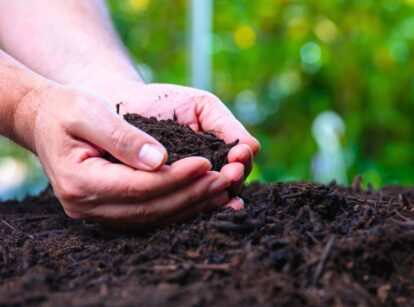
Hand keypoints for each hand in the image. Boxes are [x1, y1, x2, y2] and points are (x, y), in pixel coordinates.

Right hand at [15, 84, 233, 226]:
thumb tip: (159, 159)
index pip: (138, 187)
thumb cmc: (66, 109)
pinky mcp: (109, 209)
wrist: (46, 120)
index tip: (206, 163)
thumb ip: (122, 137)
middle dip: (190, 194)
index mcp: (80, 181)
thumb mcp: (89, 112)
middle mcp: (87, 205)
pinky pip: (148, 214)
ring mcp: (97, 212)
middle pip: (149, 207)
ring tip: (221, 191)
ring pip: (152, 217)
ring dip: (189, 205)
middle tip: (224, 180)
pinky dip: (177, 207)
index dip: (175, 178)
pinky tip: (200, 197)